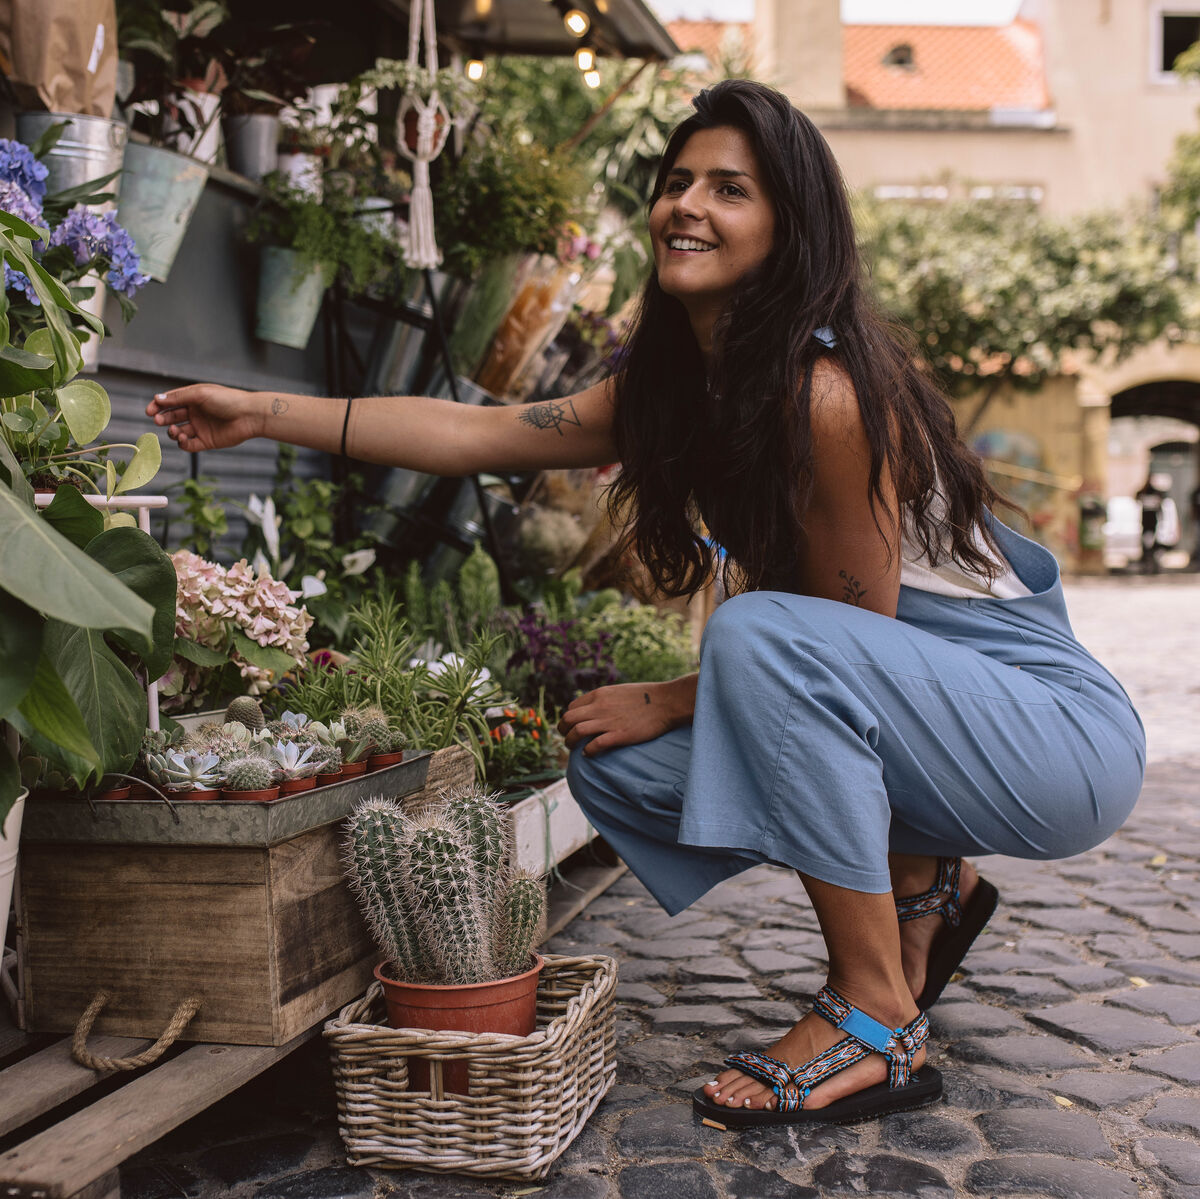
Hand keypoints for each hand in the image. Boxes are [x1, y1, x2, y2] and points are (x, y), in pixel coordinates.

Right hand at [146, 384, 259, 452]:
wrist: (250, 416)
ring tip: (175, 431)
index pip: (170, 402)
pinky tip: (183, 440)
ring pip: (178, 432)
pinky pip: (189, 445)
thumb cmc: (227, 400)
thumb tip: (156, 398)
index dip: (158, 406)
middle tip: (157, 420)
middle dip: (162, 419)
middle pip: (172, 417)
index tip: (149, 411)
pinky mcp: (207, 441)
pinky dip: (183, 444)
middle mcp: (196, 413)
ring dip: (172, 432)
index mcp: (193, 399)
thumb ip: (178, 397)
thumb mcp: (200, 394)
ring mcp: (201, 428)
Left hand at [558, 680, 689, 755]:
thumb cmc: (647, 697)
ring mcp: (608, 721)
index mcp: (600, 694)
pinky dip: (587, 751)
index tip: (571, 726)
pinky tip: (589, 754)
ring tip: (573, 748)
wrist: (666, 702)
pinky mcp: (619, 734)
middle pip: (568, 719)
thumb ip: (605, 699)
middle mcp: (600, 706)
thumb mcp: (620, 691)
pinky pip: (594, 744)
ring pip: (576, 731)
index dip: (568, 718)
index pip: (572, 707)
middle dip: (563, 730)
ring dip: (570, 742)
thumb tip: (596, 708)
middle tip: (566, 738)